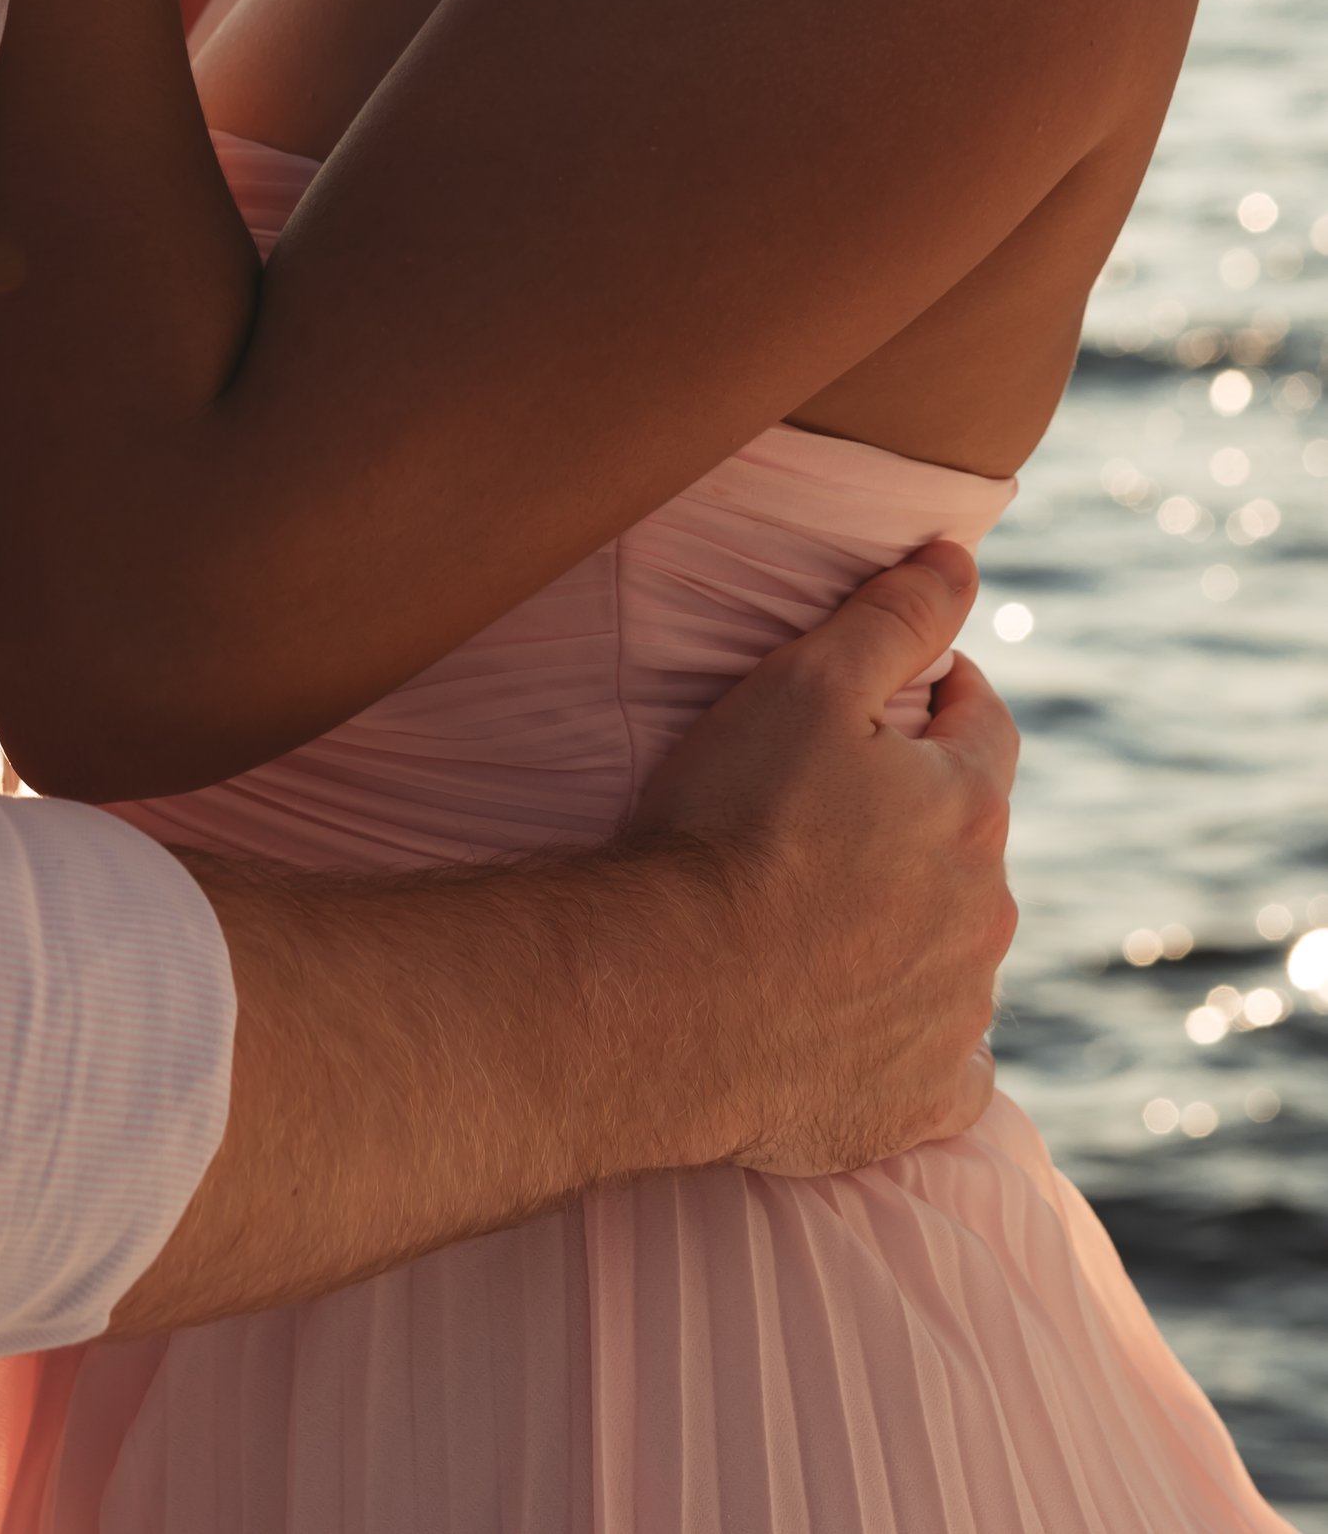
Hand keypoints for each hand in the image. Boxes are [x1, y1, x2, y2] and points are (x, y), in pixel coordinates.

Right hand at [628, 541, 1016, 1172]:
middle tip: (832, 808)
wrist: (670, 1000)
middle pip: (970, 841)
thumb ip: (890, 617)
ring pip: (956, 949)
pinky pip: (944, 1063)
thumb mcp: (803, 687)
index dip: (946, 695)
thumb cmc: (730, 829)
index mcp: (968, 809)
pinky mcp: (920, 1101)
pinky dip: (912, 1036)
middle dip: (921, 816)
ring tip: (822, 914)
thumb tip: (958, 555)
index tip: (908, 692)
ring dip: (913, 922)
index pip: (985, 726)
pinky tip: (855, 1022)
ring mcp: (957, 1015)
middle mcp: (985, 914)